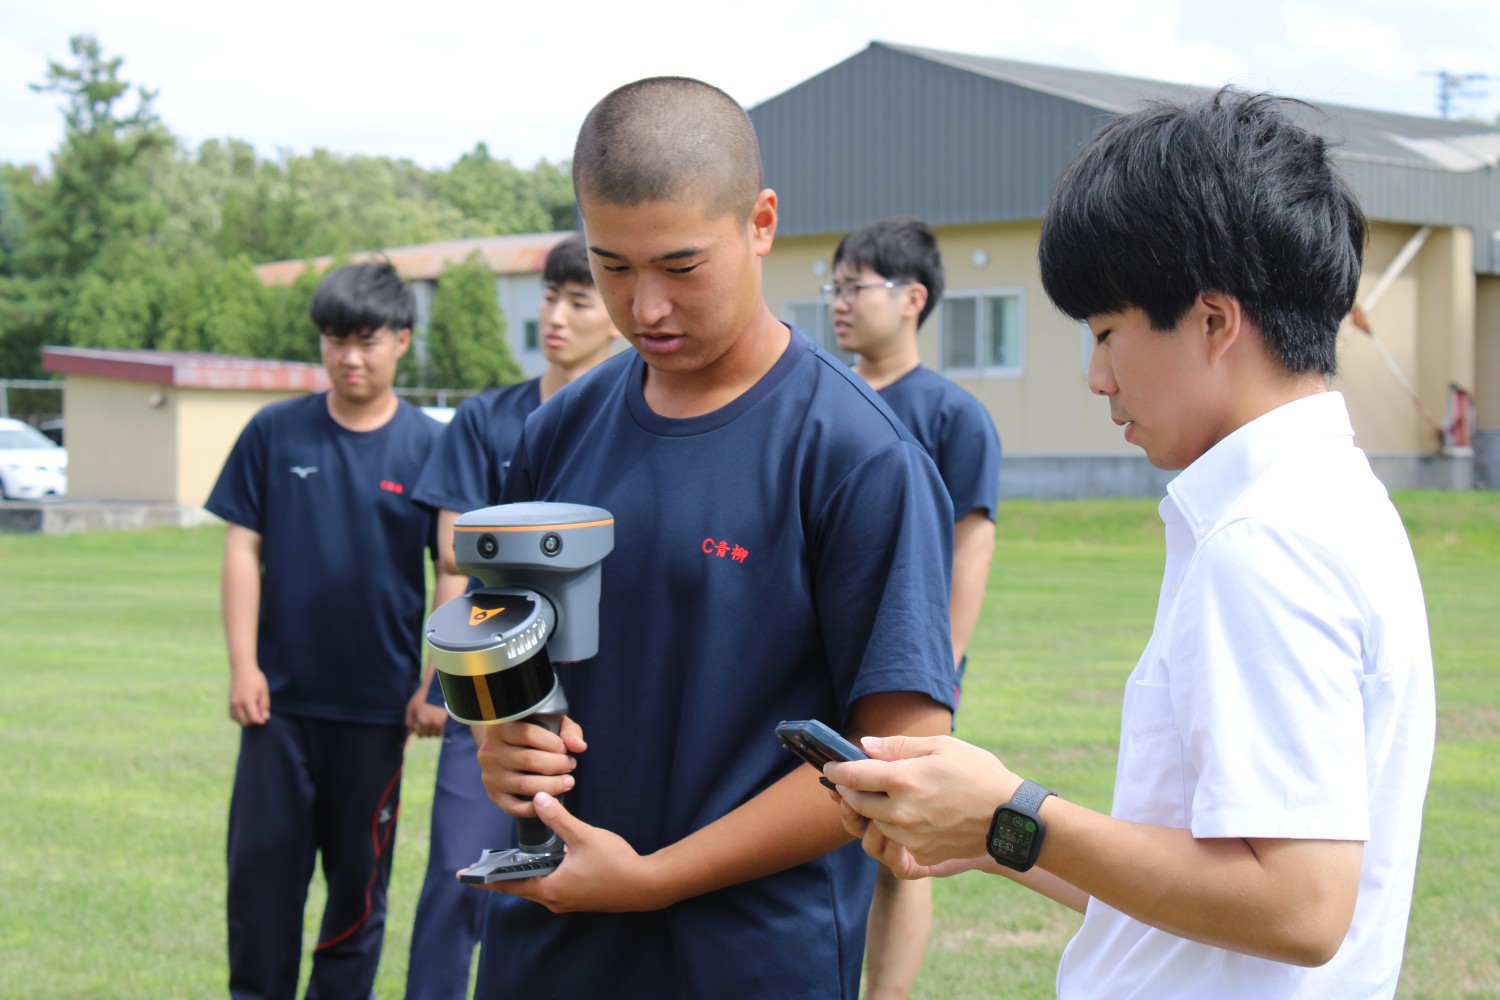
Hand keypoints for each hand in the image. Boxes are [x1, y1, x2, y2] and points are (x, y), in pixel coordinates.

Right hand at [228, 664, 269, 725]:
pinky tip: (246, 712)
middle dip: (254, 721)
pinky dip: (240, 718)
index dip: (261, 721)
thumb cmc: (256, 679)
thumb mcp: (264, 691)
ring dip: (247, 720)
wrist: (242, 670)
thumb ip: (264, 705)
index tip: (265, 718)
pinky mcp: (229, 703)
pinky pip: (233, 717)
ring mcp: (232, 704)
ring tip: (254, 712)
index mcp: (248, 700)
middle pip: (246, 722)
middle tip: (260, 713)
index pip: (254, 718)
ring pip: (239, 721)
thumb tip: (265, 718)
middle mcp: (237, 703)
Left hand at [406, 696, 447, 737]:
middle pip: (426, 735)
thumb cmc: (421, 699)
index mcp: (423, 721)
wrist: (435, 691)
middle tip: (422, 724)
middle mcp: (432, 723)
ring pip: (434, 735)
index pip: (419, 734)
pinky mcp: (445, 721)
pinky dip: (437, 731)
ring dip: (430, 732)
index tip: (416, 725)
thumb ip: (409, 721)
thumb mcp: (411, 708)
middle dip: (423, 732)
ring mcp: (439, 722)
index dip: (416, 731)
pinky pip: (440, 733)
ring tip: (428, 724)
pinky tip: (433, 724)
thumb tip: (410, 732)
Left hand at [472, 791, 669, 911]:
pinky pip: (551, 887)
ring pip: (537, 886)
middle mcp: (555, 900)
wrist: (646, 885)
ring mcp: (567, 901)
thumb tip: (537, 799)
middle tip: (481, 865)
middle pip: (521, 886)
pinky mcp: (579, 898)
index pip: (509, 884)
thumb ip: (559, 819)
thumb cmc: (616, 863)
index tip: (464, 876)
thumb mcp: (584, 837)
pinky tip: (544, 860)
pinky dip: (541, 875)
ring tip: (508, 861)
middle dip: (502, 874)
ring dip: (523, 874)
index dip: (485, 879)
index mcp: (550, 889)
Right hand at [475, 716, 586, 818]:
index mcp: (501, 727)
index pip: (528, 733)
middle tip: (571, 765)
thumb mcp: (550, 722)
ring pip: (524, 785)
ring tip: (568, 781)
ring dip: (552, 785)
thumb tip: (579, 747)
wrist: (503, 745)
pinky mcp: (494, 796)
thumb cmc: (532, 732)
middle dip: (557, 764)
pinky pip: (515, 807)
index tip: (565, 748)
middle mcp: (491, 752)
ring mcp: (490, 776)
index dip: (553, 742)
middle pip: (529, 760)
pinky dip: (536, 807)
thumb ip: (568, 730)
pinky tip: (552, 799)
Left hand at [822, 734, 1017, 866]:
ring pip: (874, 824)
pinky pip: (896, 840)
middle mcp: (902, 812)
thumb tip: (865, 745)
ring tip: (879, 796)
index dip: (837, 770)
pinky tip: (906, 815)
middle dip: (848, 792)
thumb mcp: (941, 747)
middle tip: (847, 782)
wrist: (1009, 817)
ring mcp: (911, 836)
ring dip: (871, 811)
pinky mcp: (922, 854)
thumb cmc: (978, 773)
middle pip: (857, 803)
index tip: (829, 767)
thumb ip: (899, 746)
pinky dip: (894, 828)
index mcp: (904, 780)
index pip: (854, 776)